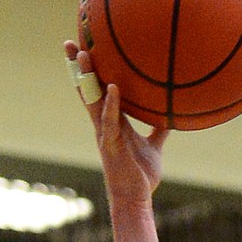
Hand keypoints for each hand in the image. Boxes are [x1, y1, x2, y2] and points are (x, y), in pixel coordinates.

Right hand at [65, 40, 167, 209]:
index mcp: (113, 122)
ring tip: (83, 54)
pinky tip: (113, 88)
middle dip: (79, 68)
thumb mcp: (153, 147)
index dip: (92, 72)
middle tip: (71, 42)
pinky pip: (110, 121)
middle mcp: (104, 124)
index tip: (86, 48)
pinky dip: (111, 104)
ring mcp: (105, 134)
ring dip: (87, 78)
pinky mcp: (110, 145)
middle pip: (89, 90)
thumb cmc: (141, 175)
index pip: (99, 91)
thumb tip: (171, 117)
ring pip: (92, 101)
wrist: (136, 198)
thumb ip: (158, 131)